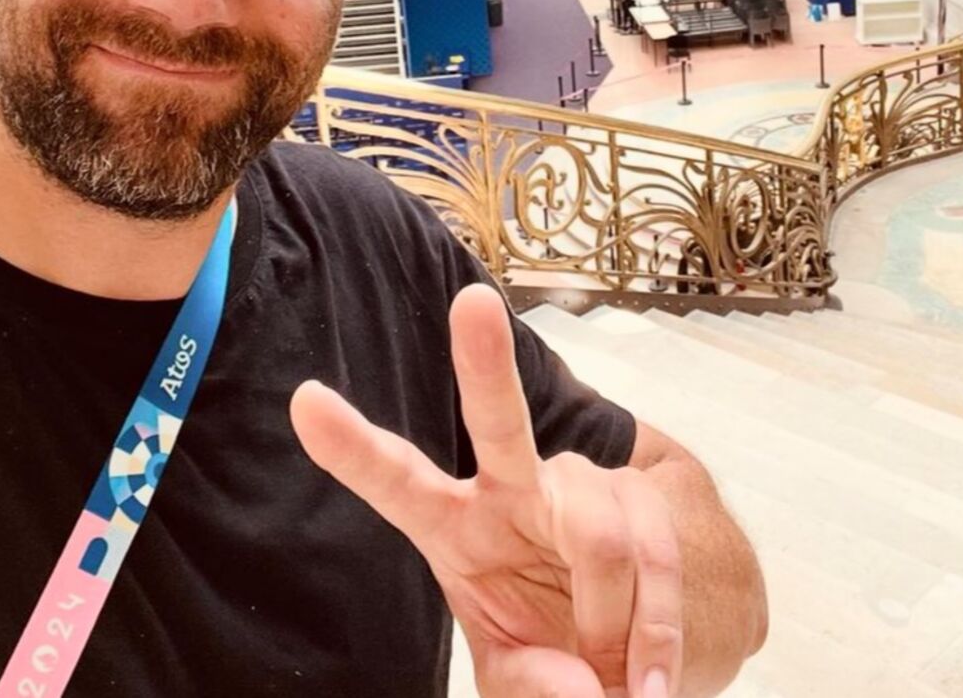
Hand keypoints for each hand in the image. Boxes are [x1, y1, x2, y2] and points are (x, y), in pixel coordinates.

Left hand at [290, 284, 680, 697]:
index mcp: (456, 527)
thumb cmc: (556, 656)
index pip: (397, 483)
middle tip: (473, 303)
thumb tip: (580, 686)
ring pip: (598, 534)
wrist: (640, 651)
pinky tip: (651, 678)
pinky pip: (654, 557)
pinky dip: (658, 632)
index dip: (350, 446)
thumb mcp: (520, 683)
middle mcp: (513, 489)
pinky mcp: (642, 494)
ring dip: (613, 624)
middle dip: (485, 360)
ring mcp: (580, 485)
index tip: (304, 401)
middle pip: (499, 420)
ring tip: (618, 682)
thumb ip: (531, 688)